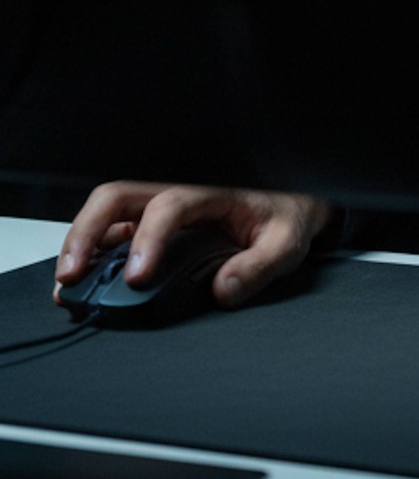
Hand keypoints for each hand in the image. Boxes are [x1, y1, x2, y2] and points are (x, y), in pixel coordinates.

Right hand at [53, 182, 335, 310]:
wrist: (292, 200)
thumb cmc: (286, 215)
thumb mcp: (287, 240)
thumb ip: (259, 264)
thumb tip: (222, 289)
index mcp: (211, 189)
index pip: (169, 205)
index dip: (147, 240)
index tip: (136, 277)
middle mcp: (178, 192)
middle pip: (119, 197)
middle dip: (87, 232)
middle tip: (72, 275)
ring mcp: (162, 208)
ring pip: (109, 213)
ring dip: (82, 244)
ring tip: (68, 286)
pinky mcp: (153, 227)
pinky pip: (115, 234)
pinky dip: (92, 256)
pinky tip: (82, 284)